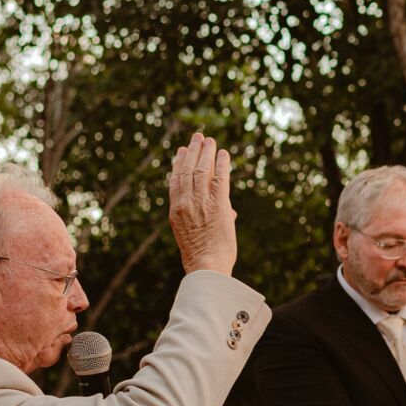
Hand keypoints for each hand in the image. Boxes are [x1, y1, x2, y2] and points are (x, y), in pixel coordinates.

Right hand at [168, 131, 236, 274]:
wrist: (207, 267)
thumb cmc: (203, 259)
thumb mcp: (196, 237)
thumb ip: (209, 219)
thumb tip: (230, 211)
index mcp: (176, 212)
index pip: (175, 182)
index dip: (178, 164)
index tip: (181, 152)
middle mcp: (185, 204)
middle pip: (187, 171)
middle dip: (192, 152)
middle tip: (197, 138)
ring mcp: (201, 203)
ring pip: (202, 171)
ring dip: (206, 153)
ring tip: (208, 140)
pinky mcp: (218, 204)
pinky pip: (220, 178)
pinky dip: (222, 164)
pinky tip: (223, 153)